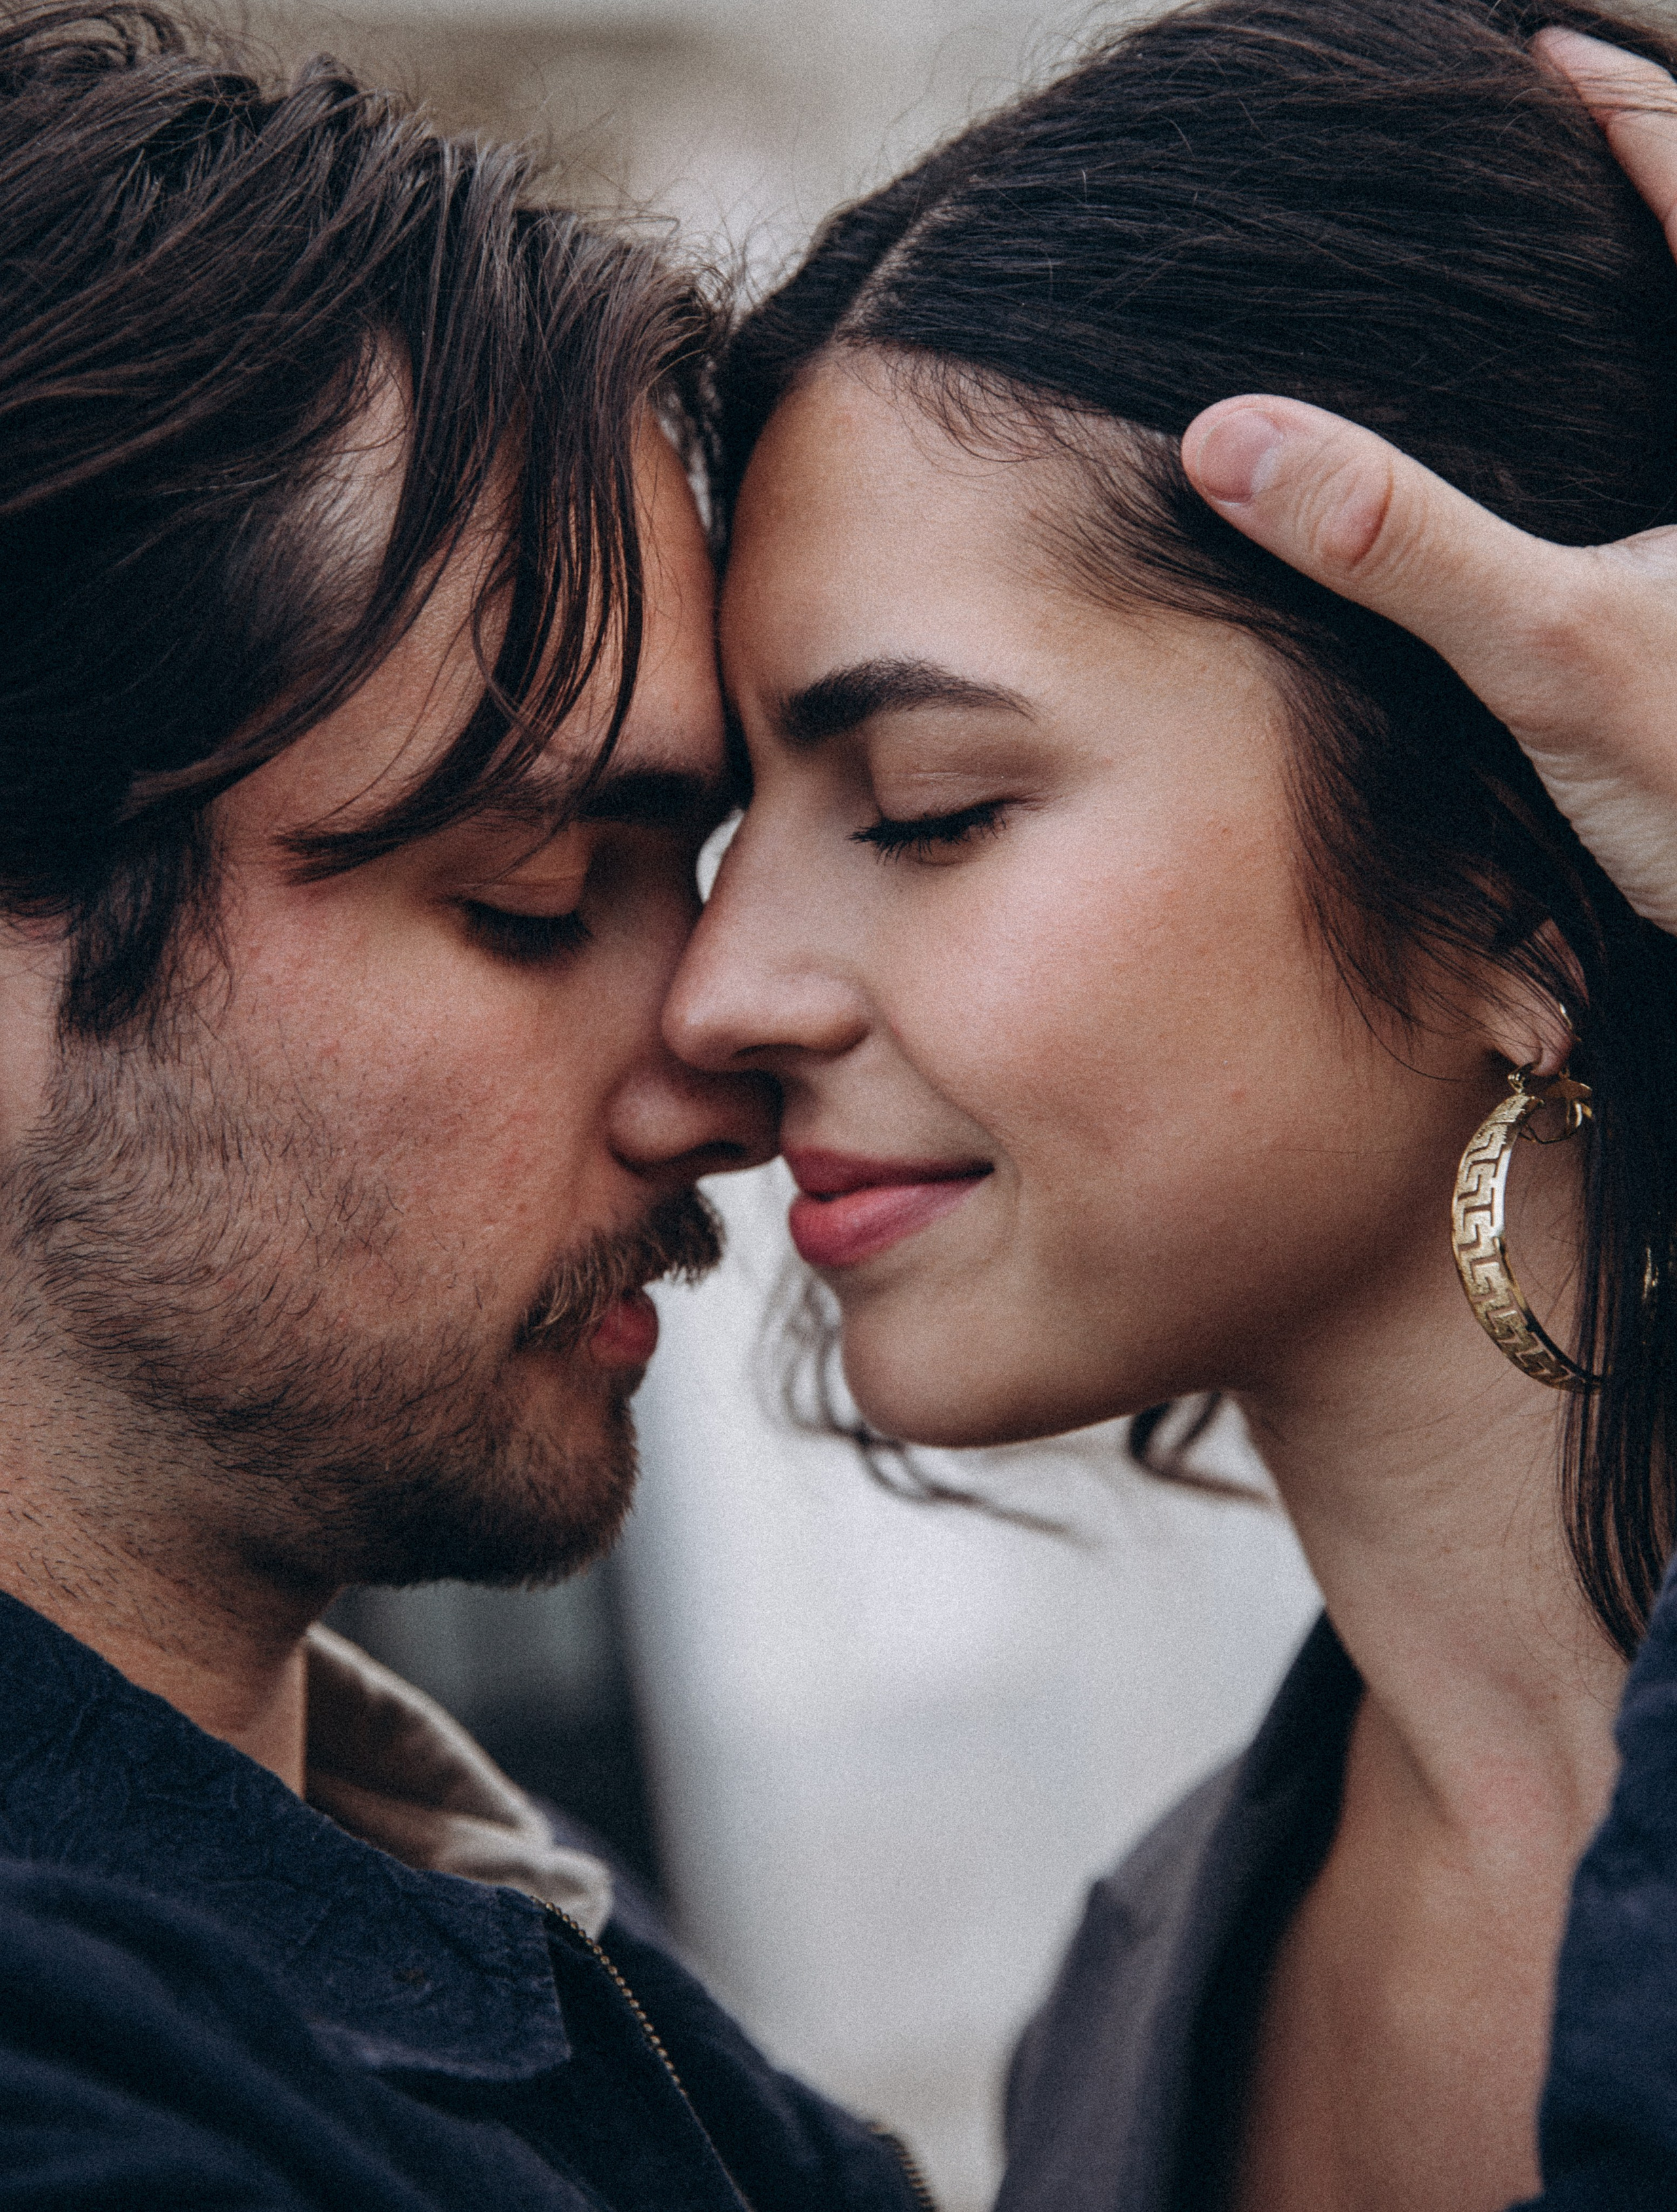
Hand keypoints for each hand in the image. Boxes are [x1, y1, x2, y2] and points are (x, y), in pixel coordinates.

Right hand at [1179, 29, 1676, 934]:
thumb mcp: (1549, 653)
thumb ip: (1391, 538)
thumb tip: (1228, 440)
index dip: (1627, 110)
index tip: (1539, 55)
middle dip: (1657, 190)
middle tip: (1565, 139)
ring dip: (1650, 312)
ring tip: (1573, 271)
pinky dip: (1640, 431)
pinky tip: (1589, 462)